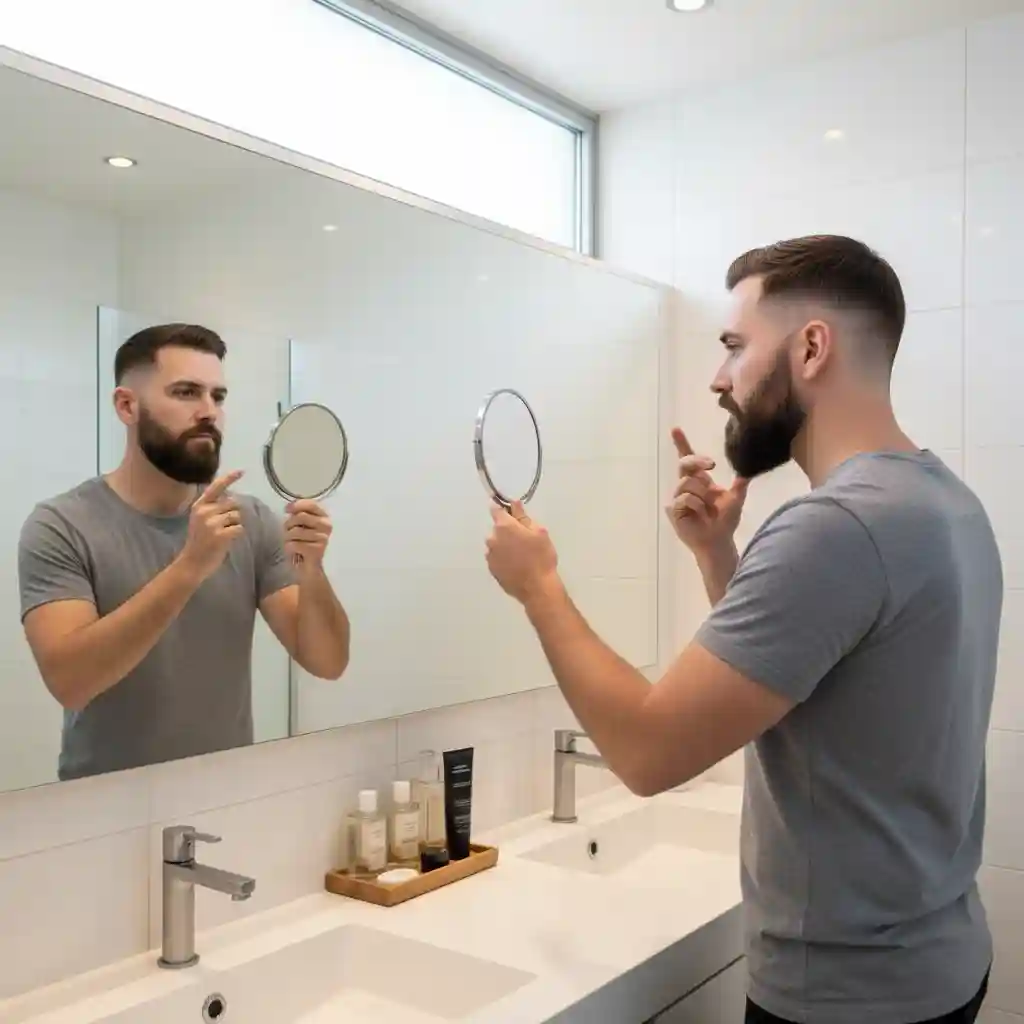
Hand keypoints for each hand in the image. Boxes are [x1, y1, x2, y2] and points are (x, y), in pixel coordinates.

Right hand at [179, 471, 245, 581]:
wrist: (192, 562)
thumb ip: (213, 507)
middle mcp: (205, 511)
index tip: (242, 471)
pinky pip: (240, 528)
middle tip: (222, 527)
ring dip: (235, 525)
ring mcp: (212, 523)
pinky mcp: (221, 534)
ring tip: (222, 535)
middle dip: (233, 514)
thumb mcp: (200, 519)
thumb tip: (232, 497)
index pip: (216, 487)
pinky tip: (226, 541)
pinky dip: (237, 534)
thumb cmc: (199, 541)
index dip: (229, 478)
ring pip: (237, 516)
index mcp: (199, 505)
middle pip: (233, 504)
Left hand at [284, 499, 332, 569]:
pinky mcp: (316, 550)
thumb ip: (299, 515)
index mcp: (325, 517)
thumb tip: (289, 508)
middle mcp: (327, 526)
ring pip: (294, 531)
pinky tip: (295, 553)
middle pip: (300, 517)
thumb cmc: (305, 544)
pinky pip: (293, 544)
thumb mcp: (303, 526)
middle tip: (289, 533)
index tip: (286, 510)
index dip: (296, 505)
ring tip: (293, 544)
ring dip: (287, 538)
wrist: (311, 569)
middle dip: (288, 525)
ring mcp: (323, 538)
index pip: (311, 504)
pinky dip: (289, 549)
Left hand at [485, 500, 557, 603]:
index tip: (509, 511)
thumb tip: (514, 503)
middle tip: (524, 539)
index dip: (502, 509)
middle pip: (497, 529)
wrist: (537, 587)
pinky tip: (516, 565)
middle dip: (507, 531)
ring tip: (521, 555)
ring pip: (496, 544)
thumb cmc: (541, 557)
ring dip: (504, 545)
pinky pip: (496, 558)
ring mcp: (490, 555)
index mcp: (504, 527)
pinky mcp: (491, 569)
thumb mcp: (539, 532)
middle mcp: (492, 539)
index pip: (495, 510)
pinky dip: (503, 558)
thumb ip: (523, 517)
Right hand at [665, 428, 747, 556]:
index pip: (688, 459)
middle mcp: (686, 486)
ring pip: (687, 482)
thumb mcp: (736, 498)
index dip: (681, 444)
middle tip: (712, 465)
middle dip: (698, 461)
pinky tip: (701, 514)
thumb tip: (750, 467)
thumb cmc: (725, 521)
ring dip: (701, 492)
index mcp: (699, 480)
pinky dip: (696, 505)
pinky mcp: (673, 510)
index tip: (676, 429)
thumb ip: (741, 483)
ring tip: (708, 507)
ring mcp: (678, 497)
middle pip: (685, 464)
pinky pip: (684, 498)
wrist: (719, 541)